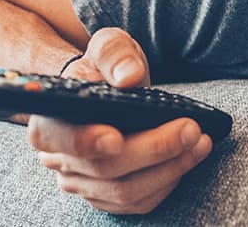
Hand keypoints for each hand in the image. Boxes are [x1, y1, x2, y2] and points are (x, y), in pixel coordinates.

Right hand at [29, 28, 212, 213]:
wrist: (106, 89)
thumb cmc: (103, 68)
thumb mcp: (107, 46)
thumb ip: (114, 54)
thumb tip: (128, 77)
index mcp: (48, 119)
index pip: (56, 138)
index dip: (84, 141)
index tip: (117, 137)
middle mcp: (59, 158)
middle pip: (103, 169)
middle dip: (152, 150)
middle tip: (190, 129)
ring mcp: (82, 182)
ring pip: (125, 191)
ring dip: (169, 169)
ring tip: (199, 142)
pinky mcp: (106, 197)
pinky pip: (139, 202)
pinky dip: (168, 182)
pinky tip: (188, 158)